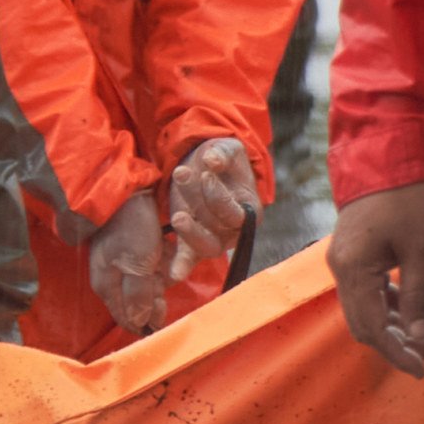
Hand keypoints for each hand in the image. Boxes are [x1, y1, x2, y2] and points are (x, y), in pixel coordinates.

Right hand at [88, 192, 171, 334]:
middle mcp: (112, 278)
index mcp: (107, 286)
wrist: (124, 189)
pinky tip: (166, 247)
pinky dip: (162, 258)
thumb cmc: (130, 228)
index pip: (126, 318)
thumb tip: (140, 321)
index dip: (146, 321)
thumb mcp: (137, 265)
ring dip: (161, 273)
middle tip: (163, 274)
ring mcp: (123, 261)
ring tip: (164, 254)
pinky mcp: (133, 247)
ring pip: (149, 281)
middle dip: (157, 292)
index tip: (163, 314)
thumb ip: (139, 296)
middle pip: (140, 301)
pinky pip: (152, 263)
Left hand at [163, 136, 258, 273]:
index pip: (235, 212)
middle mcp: (233, 230)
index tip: (205, 173)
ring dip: (190, 232)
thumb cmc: (221, 159)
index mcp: (249, 209)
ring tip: (177, 215)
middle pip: (218, 228)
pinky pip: (188, 258)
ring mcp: (213, 238)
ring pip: (204, 246)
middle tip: (182, 175)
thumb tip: (213, 160)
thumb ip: (223, 153)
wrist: (204, 166)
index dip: (219, 195)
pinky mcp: (191, 242)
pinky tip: (174, 274)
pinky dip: (182, 266)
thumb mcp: (228, 149)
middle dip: (198, 202)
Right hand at [328, 178, 423, 374]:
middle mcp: (341, 268)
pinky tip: (412, 314)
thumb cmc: (407, 197)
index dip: (396, 352)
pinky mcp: (353, 253)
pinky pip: (367, 291)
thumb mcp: (419, 247)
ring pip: (365, 309)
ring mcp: (344, 261)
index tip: (422, 368)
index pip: (372, 328)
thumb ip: (417, 295)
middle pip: (363, 324)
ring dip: (394, 327)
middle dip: (396, 344)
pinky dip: (389, 306)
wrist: (388, 153)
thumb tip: (420, 338)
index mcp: (353, 269)